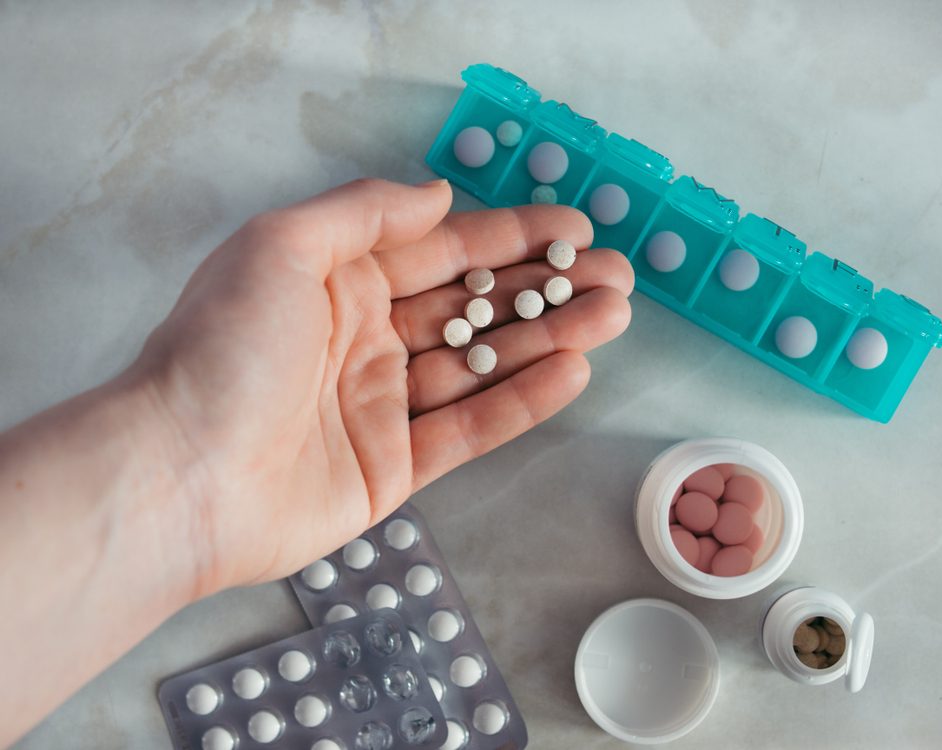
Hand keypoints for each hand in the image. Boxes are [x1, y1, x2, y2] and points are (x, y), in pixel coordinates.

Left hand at [137, 178, 633, 596]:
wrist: (182, 474)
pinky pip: (470, 428)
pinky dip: (522, 402)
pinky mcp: (394, 467)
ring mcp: (383, 405)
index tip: (573, 228)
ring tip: (614, 315)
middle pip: (476, 307)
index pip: (444, 251)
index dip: (511, 237)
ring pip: (484, 364)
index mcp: (340, 283)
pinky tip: (573, 372)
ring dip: (551, 339)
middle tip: (617, 276)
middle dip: (548, 289)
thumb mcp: (281, 247)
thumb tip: (437, 194)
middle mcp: (367, 339)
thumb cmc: (224, 349)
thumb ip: (364, 214)